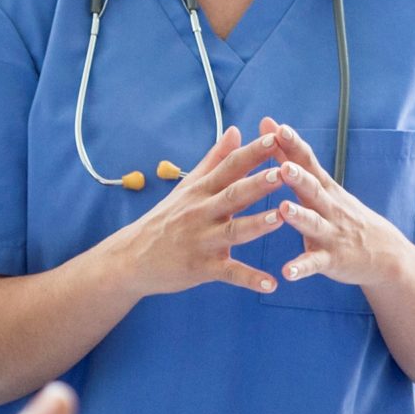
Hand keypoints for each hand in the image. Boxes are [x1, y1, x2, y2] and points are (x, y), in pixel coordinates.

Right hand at [108, 127, 292, 299]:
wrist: (131, 258)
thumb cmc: (166, 218)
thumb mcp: (189, 186)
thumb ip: (215, 159)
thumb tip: (235, 130)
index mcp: (201, 190)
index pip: (230, 166)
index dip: (252, 152)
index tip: (274, 137)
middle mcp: (202, 212)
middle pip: (233, 195)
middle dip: (258, 183)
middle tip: (283, 172)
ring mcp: (202, 241)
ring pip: (233, 231)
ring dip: (257, 224)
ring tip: (281, 217)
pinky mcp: (202, 268)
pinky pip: (229, 273)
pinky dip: (250, 279)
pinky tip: (271, 283)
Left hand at [262, 118, 410, 291]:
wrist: (386, 254)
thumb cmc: (344, 214)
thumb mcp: (323, 186)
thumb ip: (292, 158)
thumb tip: (271, 125)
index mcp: (324, 188)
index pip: (308, 162)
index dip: (293, 145)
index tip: (277, 127)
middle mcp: (329, 207)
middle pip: (313, 189)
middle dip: (298, 177)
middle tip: (283, 166)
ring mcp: (332, 234)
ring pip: (314, 224)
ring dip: (300, 217)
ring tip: (284, 209)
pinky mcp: (332, 260)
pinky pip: (314, 264)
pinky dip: (301, 268)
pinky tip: (287, 273)